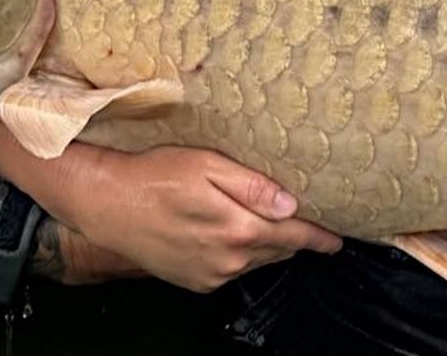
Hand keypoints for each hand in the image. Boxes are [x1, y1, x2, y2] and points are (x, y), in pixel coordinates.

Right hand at [0, 89, 341, 290]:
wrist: (106, 204)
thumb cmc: (156, 175)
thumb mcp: (207, 165)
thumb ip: (252, 186)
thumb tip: (292, 203)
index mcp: (237, 229)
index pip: (295, 237)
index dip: (321, 236)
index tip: (340, 236)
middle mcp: (229, 259)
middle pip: (279, 250)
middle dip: (297, 236)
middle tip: (314, 219)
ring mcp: (211, 274)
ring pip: (257, 260)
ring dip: (268, 243)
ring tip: (276, 221)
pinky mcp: (196, 281)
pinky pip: (232, 269)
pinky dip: (241, 252)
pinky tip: (234, 231)